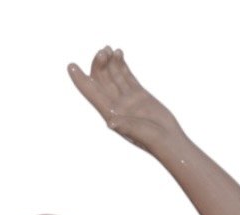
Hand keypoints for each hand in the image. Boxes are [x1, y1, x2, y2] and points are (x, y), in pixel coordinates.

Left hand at [68, 47, 182, 153]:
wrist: (169, 141)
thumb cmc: (152, 141)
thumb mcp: (137, 133)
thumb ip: (125, 126)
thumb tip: (111, 123)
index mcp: (110, 113)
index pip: (91, 93)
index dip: (80, 80)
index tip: (71, 66)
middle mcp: (116, 105)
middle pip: (101, 81)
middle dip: (99, 65)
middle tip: (103, 51)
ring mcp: (127, 99)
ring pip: (114, 75)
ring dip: (109, 61)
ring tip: (109, 48)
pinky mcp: (139, 95)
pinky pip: (127, 76)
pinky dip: (122, 65)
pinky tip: (119, 53)